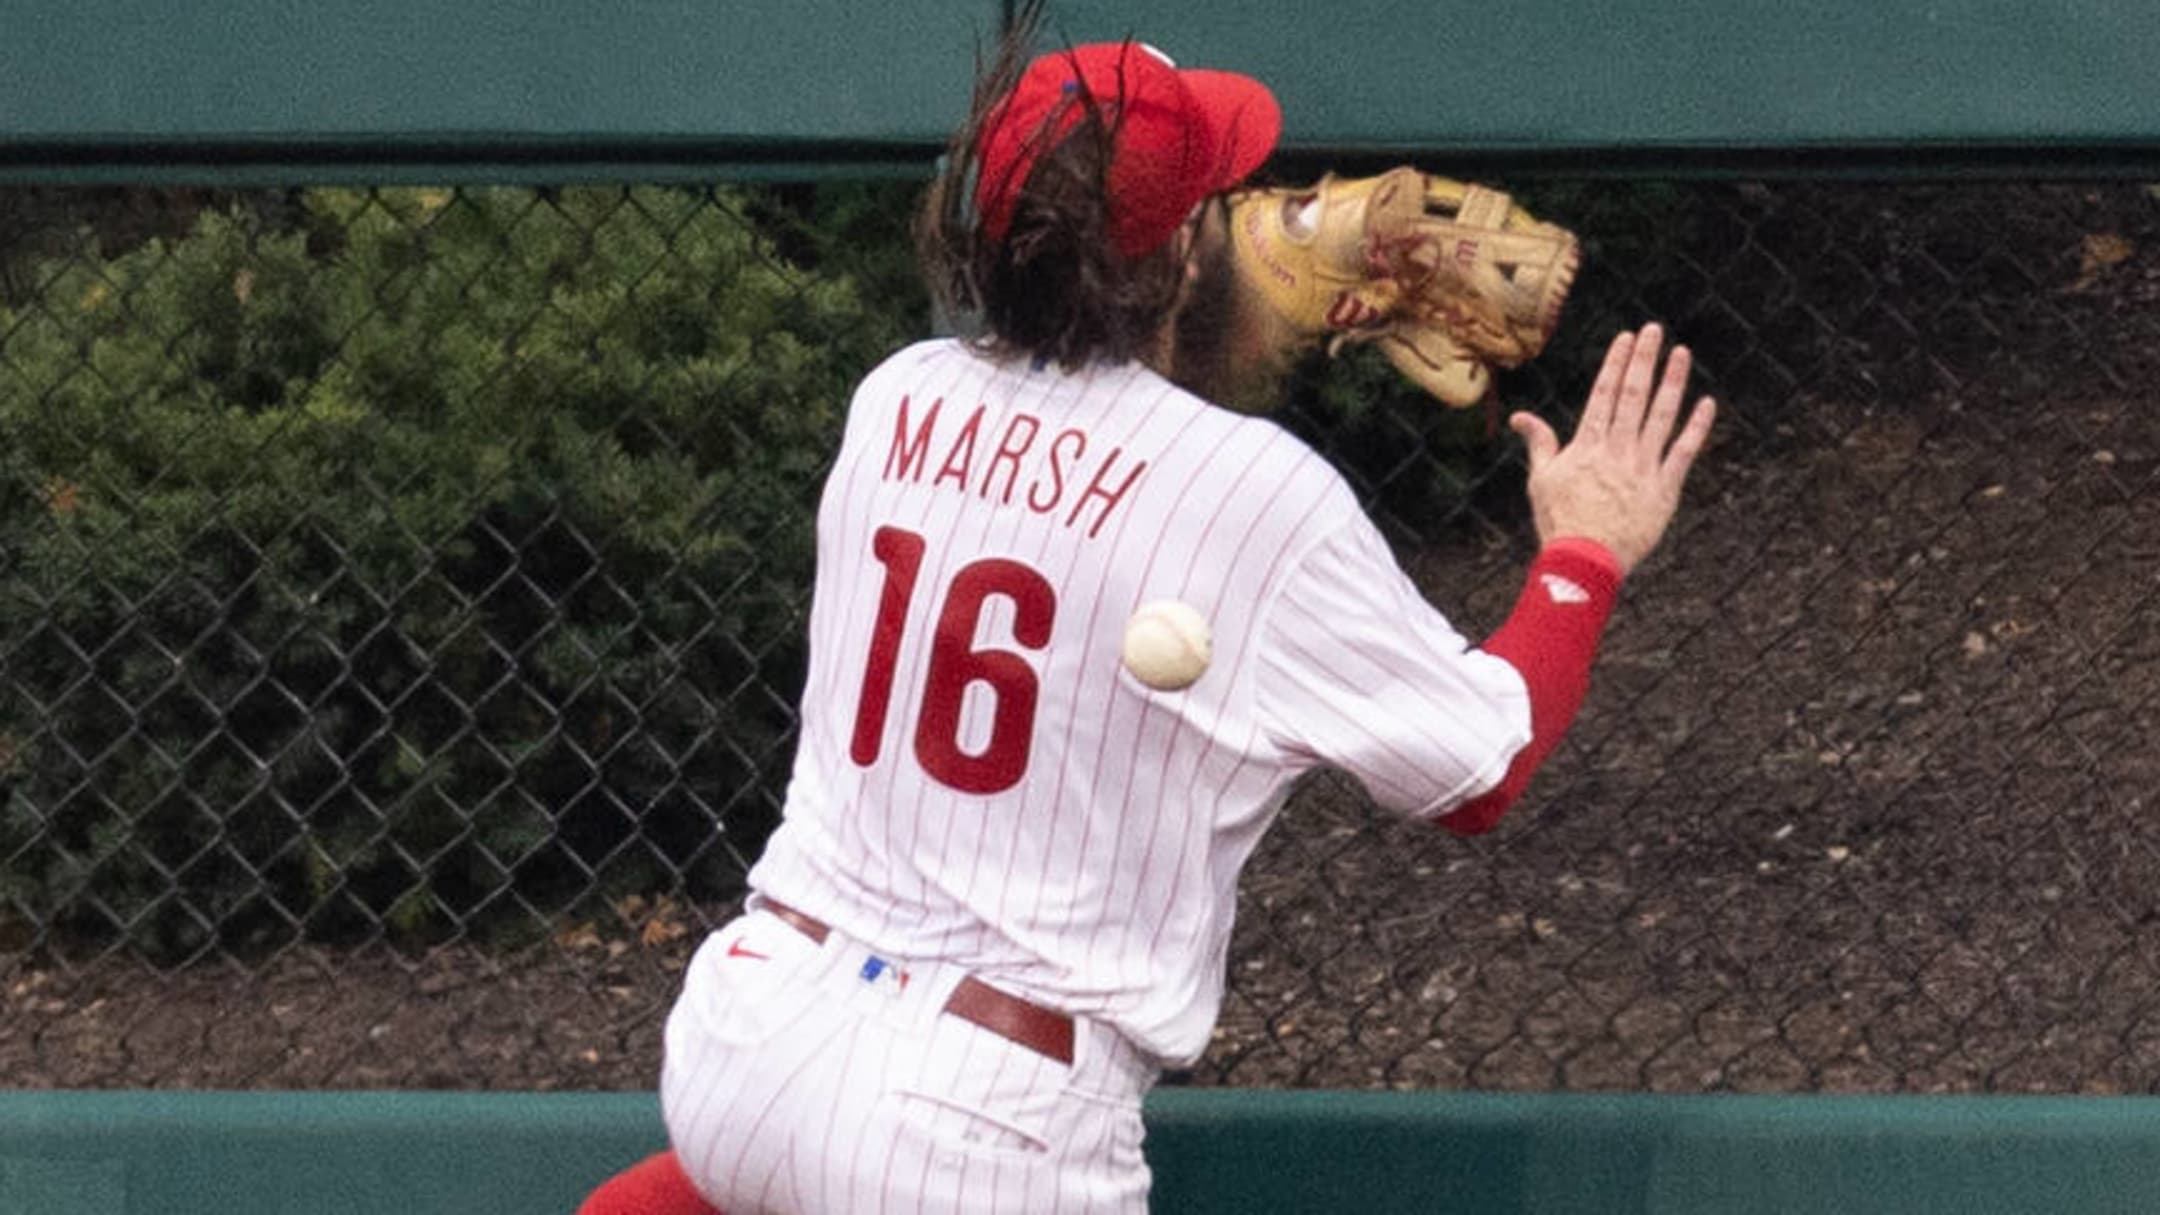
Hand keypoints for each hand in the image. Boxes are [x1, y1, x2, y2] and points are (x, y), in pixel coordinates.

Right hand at [1507, 324, 1715, 574]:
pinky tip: (1706, 403)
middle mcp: (1617, 450)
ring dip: (1672, 382)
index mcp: (1587, 446)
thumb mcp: (1541, 479)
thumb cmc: (1559, 521)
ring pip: (1661, 417)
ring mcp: (1643, 467)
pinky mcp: (1664, 489)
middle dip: (1643, 360)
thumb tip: (1520, 416)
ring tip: (1681, 353)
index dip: (1615, 363)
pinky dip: (1696, 427)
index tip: (1626, 337)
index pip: (1603, 394)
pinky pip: (1683, 452)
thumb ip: (1540, 443)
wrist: (1585, 561)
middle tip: (1654, 330)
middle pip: (1633, 396)